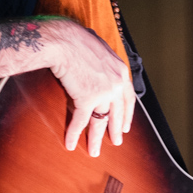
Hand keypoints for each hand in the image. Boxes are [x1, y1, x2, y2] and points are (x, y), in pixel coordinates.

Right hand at [48, 21, 135, 156]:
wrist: (64, 41)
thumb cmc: (78, 40)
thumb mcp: (100, 49)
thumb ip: (104, 62)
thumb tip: (101, 63)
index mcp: (121, 72)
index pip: (128, 99)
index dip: (127, 114)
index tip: (125, 126)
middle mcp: (116, 84)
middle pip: (117, 113)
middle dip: (115, 130)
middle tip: (117, 142)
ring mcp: (103, 93)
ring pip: (100, 121)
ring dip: (96, 139)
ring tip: (95, 152)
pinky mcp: (86, 99)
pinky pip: (80, 121)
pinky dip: (74, 133)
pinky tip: (70, 144)